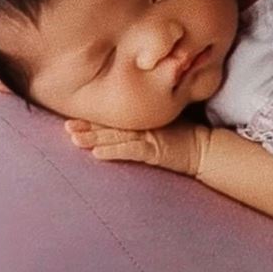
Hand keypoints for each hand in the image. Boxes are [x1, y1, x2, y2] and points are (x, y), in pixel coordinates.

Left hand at [64, 117, 206, 175]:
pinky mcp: (156, 150)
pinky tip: (97, 154)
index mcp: (142, 119)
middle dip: (87, 126)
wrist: (205, 148)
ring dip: (95, 138)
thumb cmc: (184, 137)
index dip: (93, 118)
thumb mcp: (161, 126)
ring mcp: (150, 137)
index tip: (72, 117)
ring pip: (117, 137)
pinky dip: (114, 151)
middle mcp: (143, 126)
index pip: (114, 118)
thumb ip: (144, 123)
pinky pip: (132, 151)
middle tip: (67, 126)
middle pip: (111, 125)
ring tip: (75, 139)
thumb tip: (122, 123)